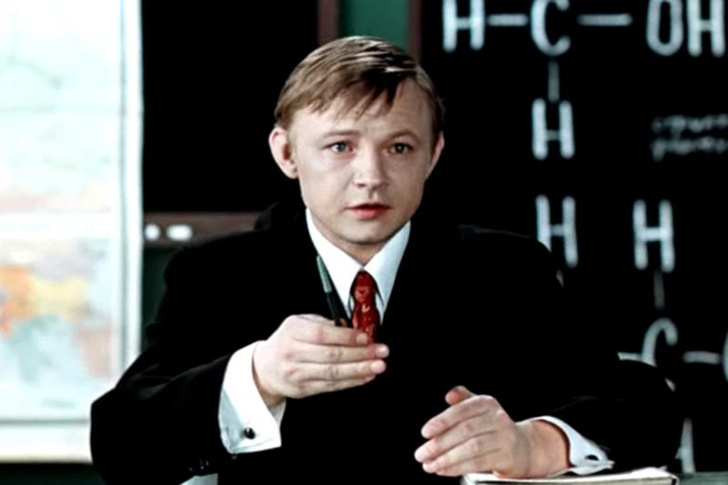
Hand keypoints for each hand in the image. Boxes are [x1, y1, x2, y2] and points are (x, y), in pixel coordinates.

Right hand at [252, 314, 388, 406]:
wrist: (265, 368)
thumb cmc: (287, 341)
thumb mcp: (299, 322)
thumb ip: (323, 322)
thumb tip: (351, 328)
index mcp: (294, 331)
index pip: (323, 334)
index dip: (347, 337)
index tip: (366, 337)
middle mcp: (294, 353)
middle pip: (331, 355)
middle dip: (360, 354)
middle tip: (380, 351)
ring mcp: (298, 373)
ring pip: (333, 373)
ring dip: (360, 370)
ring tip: (378, 365)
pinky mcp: (305, 388)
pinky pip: (332, 385)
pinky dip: (352, 381)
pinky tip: (365, 376)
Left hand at [414, 386, 568, 477]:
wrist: (522, 447)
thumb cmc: (492, 427)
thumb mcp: (478, 409)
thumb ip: (462, 400)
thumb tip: (449, 395)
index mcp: (486, 403)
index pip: (462, 410)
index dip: (442, 421)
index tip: (425, 432)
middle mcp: (497, 418)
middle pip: (465, 431)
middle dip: (440, 444)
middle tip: (421, 453)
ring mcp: (504, 438)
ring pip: (471, 448)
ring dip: (447, 458)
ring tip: (429, 464)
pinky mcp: (506, 457)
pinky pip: (478, 463)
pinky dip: (457, 467)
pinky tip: (443, 470)